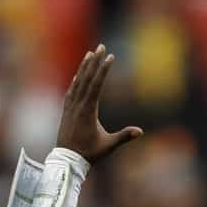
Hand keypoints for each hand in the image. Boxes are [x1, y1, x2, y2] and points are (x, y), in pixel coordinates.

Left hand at [56, 44, 142, 162]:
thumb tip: (140, 131)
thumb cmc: (89, 154)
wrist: (66, 160)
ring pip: (78, 82)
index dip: (103, 70)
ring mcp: (70, 107)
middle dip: (95, 62)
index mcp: (88, 110)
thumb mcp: (108, 146)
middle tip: (101, 46)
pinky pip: (71, 91)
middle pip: (87, 78)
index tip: (109, 57)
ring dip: (84, 67)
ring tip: (89, 53)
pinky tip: (78, 75)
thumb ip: (124, 137)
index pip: (96, 85)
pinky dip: (76, 80)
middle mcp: (77, 105)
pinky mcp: (66, 111)